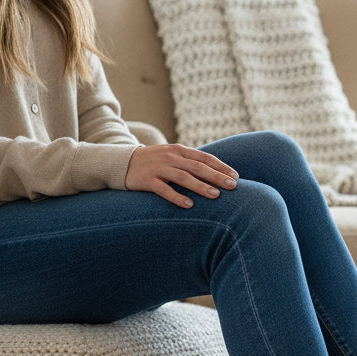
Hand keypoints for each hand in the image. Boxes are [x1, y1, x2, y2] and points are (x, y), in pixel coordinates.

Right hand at [124, 144, 238, 207]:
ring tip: (216, 195)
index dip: (221, 166)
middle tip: (233, 186)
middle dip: (216, 176)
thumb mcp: (172, 156)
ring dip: (201, 186)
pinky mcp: (147, 180)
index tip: (236, 176)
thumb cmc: (154, 162)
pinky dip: (177, 197)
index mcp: (179, 150)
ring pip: (183, 177)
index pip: (204, 157)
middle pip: (197, 167)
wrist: (121, 162)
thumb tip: (217, 173)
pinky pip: (164, 190)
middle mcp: (170, 157)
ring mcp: (158, 168)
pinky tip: (190, 205)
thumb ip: (190, 162)